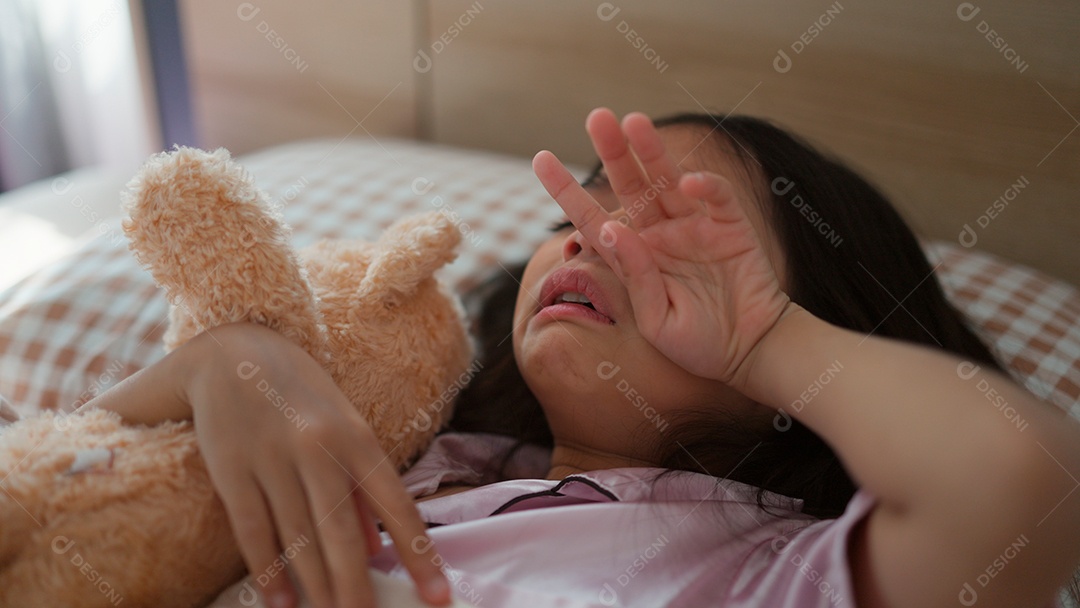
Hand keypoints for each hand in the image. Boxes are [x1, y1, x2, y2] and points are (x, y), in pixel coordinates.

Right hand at [180, 323, 449, 607]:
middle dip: (359, 588)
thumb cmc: (301, 396)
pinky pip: (253, 530)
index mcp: (356, 437)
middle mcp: (318, 449)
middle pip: (343, 534)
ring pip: (299, 538)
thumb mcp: (344, 428)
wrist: (233, 351)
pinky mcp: (231, 469)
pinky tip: (282, 604)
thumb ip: (361, 489)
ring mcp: (273, 459)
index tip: (436, 595)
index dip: (420, 553)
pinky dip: (268, 571)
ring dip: (318, 588)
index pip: (397, 505)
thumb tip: (380, 550)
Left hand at [532, 108, 795, 387]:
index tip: (541, 159)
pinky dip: (705, 185)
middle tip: (597, 117)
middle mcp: (660, 233)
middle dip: (613, 151)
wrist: (750, 352)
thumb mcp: (656, 320)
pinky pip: (715, 196)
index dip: (567, 189)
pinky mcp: (731, 225)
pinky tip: (688, 182)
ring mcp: (695, 226)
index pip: (592, 218)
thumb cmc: (696, 344)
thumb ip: (633, 275)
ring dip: (652, 150)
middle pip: (631, 184)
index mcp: (633, 256)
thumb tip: (610, 228)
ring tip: (633, 120)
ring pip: (668, 179)